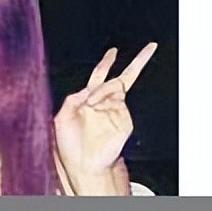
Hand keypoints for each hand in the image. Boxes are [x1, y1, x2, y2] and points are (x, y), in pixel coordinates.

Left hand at [54, 43, 157, 192]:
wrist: (85, 163)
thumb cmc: (70, 144)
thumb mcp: (61, 118)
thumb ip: (71, 99)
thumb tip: (87, 89)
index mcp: (88, 101)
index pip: (99, 77)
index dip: (106, 63)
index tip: (113, 51)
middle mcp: (104, 103)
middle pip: (121, 77)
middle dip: (136, 62)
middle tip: (150, 47)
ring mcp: (116, 110)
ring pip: (114, 86)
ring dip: (101, 89)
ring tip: (91, 103)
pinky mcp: (124, 118)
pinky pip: (117, 100)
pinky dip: (105, 98)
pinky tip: (96, 106)